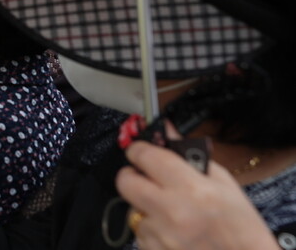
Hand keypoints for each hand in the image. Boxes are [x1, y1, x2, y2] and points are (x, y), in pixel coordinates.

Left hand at [116, 139, 278, 249]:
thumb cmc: (241, 227)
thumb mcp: (223, 183)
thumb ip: (190, 154)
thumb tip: (166, 131)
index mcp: (192, 188)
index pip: (146, 156)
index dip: (139, 149)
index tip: (140, 150)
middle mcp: (172, 211)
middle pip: (125, 181)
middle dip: (132, 175)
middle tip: (145, 177)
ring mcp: (162, 235)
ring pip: (132, 209)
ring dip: (145, 206)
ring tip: (171, 211)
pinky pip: (140, 232)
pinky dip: (151, 228)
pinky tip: (172, 230)